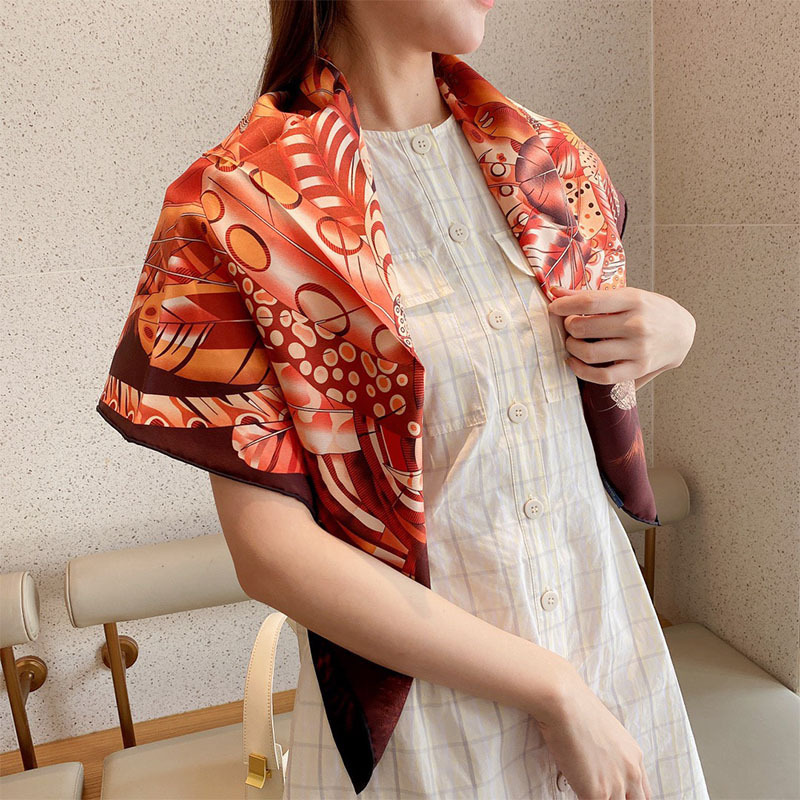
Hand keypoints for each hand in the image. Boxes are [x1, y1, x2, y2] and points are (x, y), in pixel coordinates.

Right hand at [537, 667, 652, 799]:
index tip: (617, 795)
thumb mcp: (604, 731)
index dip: (629, 796)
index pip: (643, 793)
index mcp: (634, 756)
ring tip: (584, 789)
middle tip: (601, 793)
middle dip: (619, 799)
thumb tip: (598, 764)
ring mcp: (616, 785)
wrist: (564, 702)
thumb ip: (610, 754)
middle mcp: (631, 772)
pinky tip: (575, 790)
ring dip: (600, 798)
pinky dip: (583, 799)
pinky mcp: (597, 793)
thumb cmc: (576, 708)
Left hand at [547, 285, 695, 389]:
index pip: (590, 302)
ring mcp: (638, 349)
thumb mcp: (627, 296)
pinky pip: (602, 376)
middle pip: (585, 328)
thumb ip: (591, 296)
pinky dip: (581, 371)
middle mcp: (636, 324)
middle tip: (568, 326)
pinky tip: (575, 362)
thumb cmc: (650, 311)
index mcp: (633, 300)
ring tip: (572, 343)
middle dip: (568, 327)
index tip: (554, 308)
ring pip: (590, 353)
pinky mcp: (639, 369)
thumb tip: (557, 292)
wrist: (682, 332)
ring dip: (571, 348)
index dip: (565, 305)